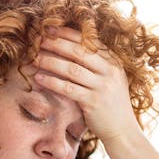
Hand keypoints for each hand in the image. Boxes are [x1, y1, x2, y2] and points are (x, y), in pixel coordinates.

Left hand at [33, 26, 139, 143]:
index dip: (68, 33)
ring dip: (51, 62)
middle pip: (79, 51)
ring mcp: (102, 86)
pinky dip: (52, 82)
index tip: (50, 28)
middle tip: (39, 40)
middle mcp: (110, 71)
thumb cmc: (111, 104)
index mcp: (114, 61)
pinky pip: (68, 88)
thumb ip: (96, 64)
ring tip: (35, 58)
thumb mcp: (110, 79)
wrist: (123, 130)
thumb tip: (69, 47)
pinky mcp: (93, 102)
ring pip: (72, 69)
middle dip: (57, 44)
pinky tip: (39, 78)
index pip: (89, 40)